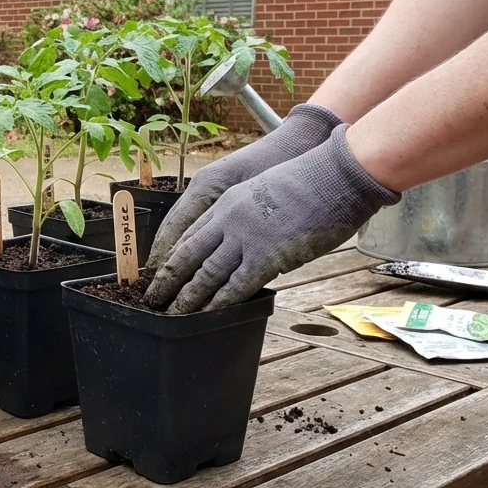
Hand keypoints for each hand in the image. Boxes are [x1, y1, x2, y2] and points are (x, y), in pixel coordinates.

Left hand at [145, 126, 398, 313]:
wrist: (335, 173)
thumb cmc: (310, 178)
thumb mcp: (264, 189)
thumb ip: (249, 213)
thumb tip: (246, 239)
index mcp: (226, 201)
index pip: (188, 232)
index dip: (171, 254)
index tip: (158, 270)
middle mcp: (228, 219)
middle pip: (187, 255)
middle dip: (167, 280)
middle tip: (152, 299)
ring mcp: (245, 238)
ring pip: (205, 274)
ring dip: (187, 298)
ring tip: (171, 314)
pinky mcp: (267, 257)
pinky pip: (236, 285)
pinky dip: (218, 303)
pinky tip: (206, 315)